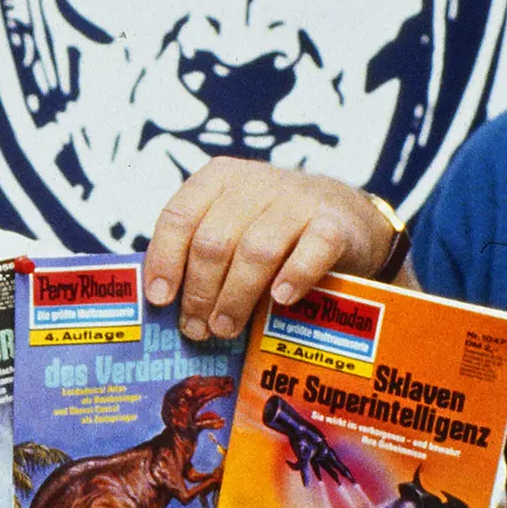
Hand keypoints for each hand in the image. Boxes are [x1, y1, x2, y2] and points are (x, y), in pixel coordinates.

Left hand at [142, 158, 400, 339]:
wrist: (346, 215)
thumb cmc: (272, 230)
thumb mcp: (232, 227)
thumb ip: (199, 252)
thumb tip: (164, 304)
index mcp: (218, 179)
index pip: (179, 217)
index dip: (165, 260)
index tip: (160, 300)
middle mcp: (255, 182)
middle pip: (215, 241)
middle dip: (200, 291)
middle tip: (197, 328)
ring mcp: (298, 200)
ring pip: (257, 251)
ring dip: (236, 296)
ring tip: (225, 328)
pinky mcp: (336, 223)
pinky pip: (312, 250)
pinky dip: (294, 277)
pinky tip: (280, 300)